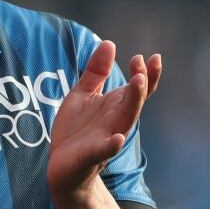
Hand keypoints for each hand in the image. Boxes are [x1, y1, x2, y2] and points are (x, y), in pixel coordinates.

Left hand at [47, 42, 161, 196]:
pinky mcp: (92, 155)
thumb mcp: (82, 94)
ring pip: (125, 120)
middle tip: (142, 67)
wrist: (61, 166)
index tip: (148, 56)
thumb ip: (96, 72)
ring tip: (138, 83)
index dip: (146, 74)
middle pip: (135, 101)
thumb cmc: (76, 130)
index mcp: (115, 105)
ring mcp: (107, 138)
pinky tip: (117, 139)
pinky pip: (105, 150)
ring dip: (133, 103)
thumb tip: (110, 43)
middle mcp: (116, 120)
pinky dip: (112, 145)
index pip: (137, 88)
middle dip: (141, 84)